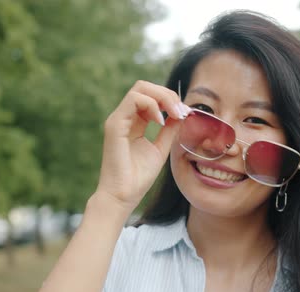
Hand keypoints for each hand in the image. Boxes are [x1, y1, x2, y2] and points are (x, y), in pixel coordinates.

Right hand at [95, 80, 189, 210]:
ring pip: (139, 89)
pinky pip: (134, 100)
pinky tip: (161, 121)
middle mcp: (124, 118)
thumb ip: (170, 130)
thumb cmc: (138, 178)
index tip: (185, 113)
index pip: (150, 97)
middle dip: (167, 94)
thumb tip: (182, 113)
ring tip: (174, 114)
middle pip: (144, 87)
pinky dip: (152, 105)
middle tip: (181, 110)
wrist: (123, 196)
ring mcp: (117, 119)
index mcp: (134, 123)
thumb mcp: (161, 149)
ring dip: (163, 97)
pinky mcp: (114, 124)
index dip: (170, 99)